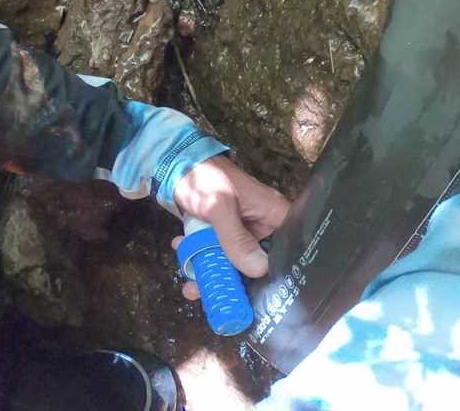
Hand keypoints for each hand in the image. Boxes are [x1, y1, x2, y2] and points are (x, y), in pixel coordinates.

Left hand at [172, 155, 289, 299]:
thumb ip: (237, 239)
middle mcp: (262, 225)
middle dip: (232, 280)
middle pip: (258, 263)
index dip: (273, 275)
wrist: (174, 163)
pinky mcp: (224, 233)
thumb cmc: (204, 179)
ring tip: (189, 281)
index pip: (286, 250)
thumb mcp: (219, 207)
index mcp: (273, 213)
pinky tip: (182, 249)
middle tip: (208, 293)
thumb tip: (260, 270)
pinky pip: (218, 254)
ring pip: (234, 263)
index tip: (252, 296)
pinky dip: (200, 259)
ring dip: (210, 272)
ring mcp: (242, 230)